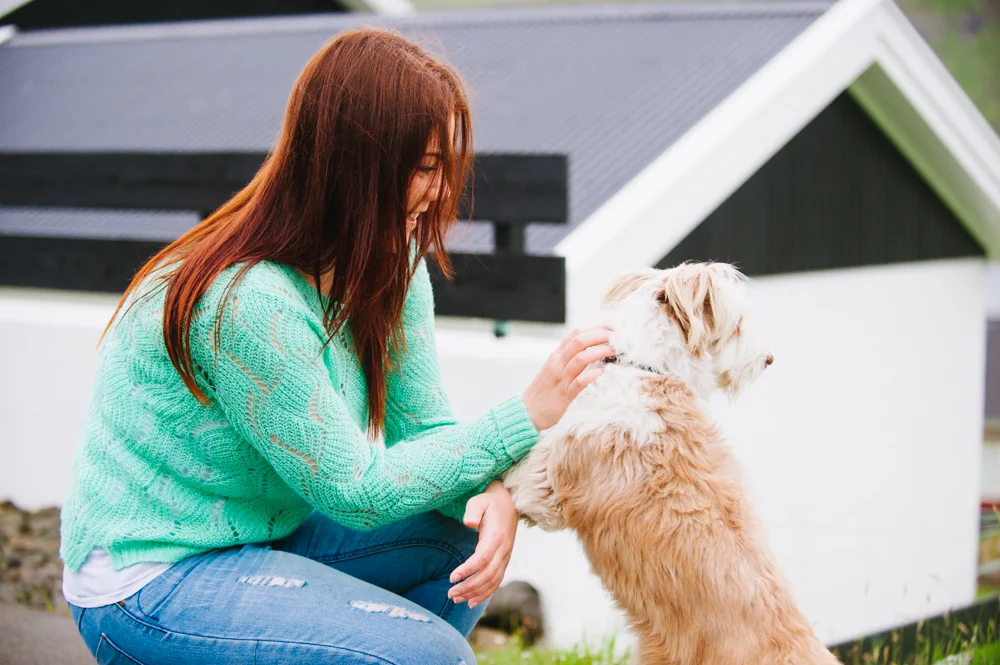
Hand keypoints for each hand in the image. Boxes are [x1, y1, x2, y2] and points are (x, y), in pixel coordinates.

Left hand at [448, 482, 518, 608]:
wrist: (509, 503)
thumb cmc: (489, 503)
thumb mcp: (479, 500)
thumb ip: (474, 510)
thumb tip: (469, 523)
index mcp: (496, 536)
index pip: (483, 558)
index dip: (468, 570)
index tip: (452, 578)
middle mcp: (503, 550)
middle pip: (487, 575)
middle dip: (468, 587)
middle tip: (450, 594)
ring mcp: (505, 557)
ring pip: (492, 582)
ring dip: (475, 593)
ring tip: (456, 600)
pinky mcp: (504, 561)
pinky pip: (497, 582)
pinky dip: (485, 594)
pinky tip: (471, 601)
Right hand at [522, 326, 613, 430]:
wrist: (527, 412)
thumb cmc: (545, 391)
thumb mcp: (554, 369)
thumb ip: (570, 358)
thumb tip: (592, 349)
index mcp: (556, 355)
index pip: (576, 333)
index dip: (595, 328)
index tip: (611, 329)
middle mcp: (557, 364)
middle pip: (579, 341)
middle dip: (600, 336)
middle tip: (617, 338)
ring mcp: (560, 379)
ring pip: (580, 358)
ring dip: (600, 351)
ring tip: (615, 351)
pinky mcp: (564, 396)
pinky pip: (579, 382)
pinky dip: (593, 375)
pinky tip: (603, 372)